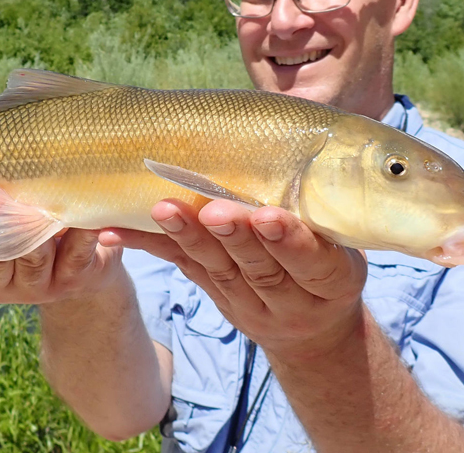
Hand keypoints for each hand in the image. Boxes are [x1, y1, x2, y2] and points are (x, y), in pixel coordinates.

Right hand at [0, 184, 123, 304]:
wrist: (87, 269)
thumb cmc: (34, 220)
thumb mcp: (1, 205)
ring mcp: (34, 284)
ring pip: (30, 254)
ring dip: (37, 226)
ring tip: (42, 204)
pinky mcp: (72, 282)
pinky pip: (77, 254)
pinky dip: (82, 235)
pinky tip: (86, 220)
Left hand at [100, 199, 368, 359]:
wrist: (313, 330)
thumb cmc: (331, 261)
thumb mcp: (347, 244)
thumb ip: (325, 206)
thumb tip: (303, 132)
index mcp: (334, 281)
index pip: (313, 263)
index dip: (289, 241)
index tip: (266, 216)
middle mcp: (292, 300)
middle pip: (259, 268)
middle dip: (234, 237)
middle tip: (213, 211)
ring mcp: (249, 305)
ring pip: (216, 270)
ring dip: (188, 237)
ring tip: (164, 210)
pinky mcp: (215, 295)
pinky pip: (181, 268)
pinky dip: (149, 246)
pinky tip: (115, 231)